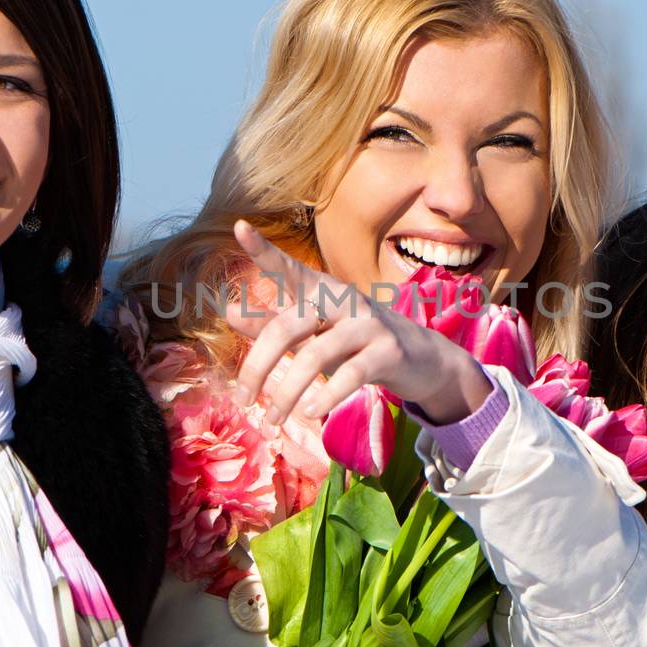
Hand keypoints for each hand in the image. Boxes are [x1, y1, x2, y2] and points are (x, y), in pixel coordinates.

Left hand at [225, 220, 492, 423]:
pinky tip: (310, 413)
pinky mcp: (388, 351)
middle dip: (258, 365)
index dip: (264, 250)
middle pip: (288, 326)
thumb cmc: (352, 342)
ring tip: (272, 419)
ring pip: (315, 356)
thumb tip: (227, 312)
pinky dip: (326, 396)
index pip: (287, 268)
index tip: (239, 227)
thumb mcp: (310, 332)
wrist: (419, 359)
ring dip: (287, 392)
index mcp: (319, 290)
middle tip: (241, 398)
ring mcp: (367, 323)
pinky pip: (351, 374)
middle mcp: (342, 299)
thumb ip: (270, 322)